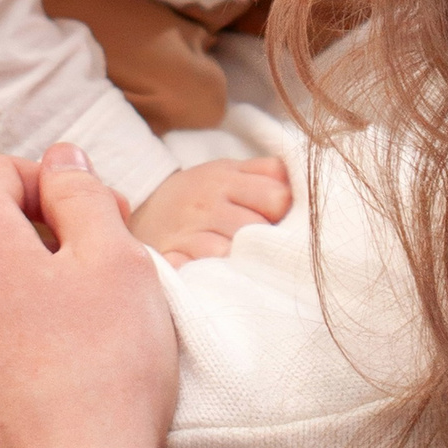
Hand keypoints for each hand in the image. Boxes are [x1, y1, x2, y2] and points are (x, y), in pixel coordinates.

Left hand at [0, 145, 180, 447]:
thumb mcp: (118, 261)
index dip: (54, 181)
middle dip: (36, 242)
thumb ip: (83, 193)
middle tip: (100, 276)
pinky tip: (47, 387)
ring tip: (76, 340)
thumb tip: (61, 161)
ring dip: (14, 302)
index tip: (99, 216)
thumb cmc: (103, 377)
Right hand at [127, 156, 293, 265]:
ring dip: (245, 261)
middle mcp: (208, 202)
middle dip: (267, 240)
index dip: (285, 212)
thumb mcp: (229, 172)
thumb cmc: (202, 195)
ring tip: (247, 264)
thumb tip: (303, 181)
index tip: (279, 221)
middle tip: (265, 248)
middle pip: (258, 226)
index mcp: (227, 177)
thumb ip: (266, 171)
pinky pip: (201, 267)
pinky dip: (213, 274)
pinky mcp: (172, 257)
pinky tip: (219, 275)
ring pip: (232, 250)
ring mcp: (188, 230)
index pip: (277, 196)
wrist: (144, 212)